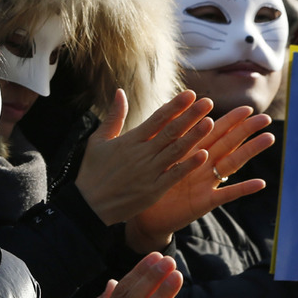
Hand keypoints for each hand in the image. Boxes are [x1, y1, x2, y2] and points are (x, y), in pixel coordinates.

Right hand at [76, 90, 215, 225]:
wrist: (87, 206)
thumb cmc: (92, 172)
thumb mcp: (98, 140)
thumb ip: (113, 116)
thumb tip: (120, 91)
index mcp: (130, 140)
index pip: (158, 118)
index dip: (175, 105)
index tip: (191, 94)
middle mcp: (142, 154)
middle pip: (171, 131)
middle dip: (190, 116)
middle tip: (208, 102)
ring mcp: (149, 172)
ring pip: (176, 151)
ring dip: (194, 136)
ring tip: (210, 123)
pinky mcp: (153, 191)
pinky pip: (174, 176)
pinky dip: (188, 166)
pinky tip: (203, 155)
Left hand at [126, 106, 273, 252]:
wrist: (145, 216)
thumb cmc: (150, 183)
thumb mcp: (158, 155)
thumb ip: (165, 134)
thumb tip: (168, 110)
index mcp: (192, 152)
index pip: (214, 131)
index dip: (230, 120)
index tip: (247, 108)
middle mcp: (203, 165)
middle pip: (228, 143)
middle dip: (247, 130)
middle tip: (266, 118)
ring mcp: (206, 183)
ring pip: (231, 163)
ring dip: (250, 151)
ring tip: (268, 138)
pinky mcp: (204, 202)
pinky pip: (226, 194)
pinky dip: (243, 188)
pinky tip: (260, 183)